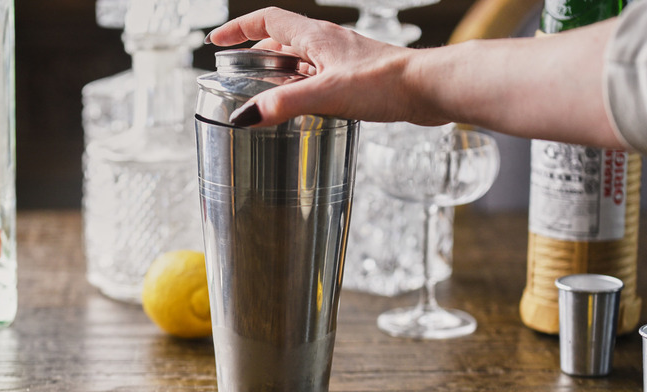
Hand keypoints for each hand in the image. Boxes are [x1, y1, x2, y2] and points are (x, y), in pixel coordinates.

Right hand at [206, 7, 448, 126]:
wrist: (428, 87)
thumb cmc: (385, 82)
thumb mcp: (327, 93)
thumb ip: (284, 104)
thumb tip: (245, 116)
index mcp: (316, 37)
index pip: (268, 21)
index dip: (240, 29)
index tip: (218, 41)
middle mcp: (328, 43)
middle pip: (283, 39)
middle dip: (256, 52)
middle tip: (238, 71)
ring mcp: (343, 60)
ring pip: (302, 59)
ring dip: (280, 71)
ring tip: (266, 92)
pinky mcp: (357, 78)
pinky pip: (320, 77)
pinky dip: (303, 87)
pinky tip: (305, 107)